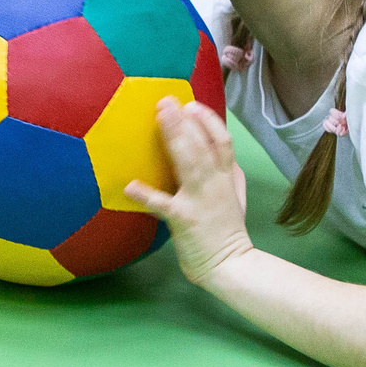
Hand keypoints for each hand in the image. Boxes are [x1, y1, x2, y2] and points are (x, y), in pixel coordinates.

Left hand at [125, 97, 253, 289]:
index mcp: (226, 177)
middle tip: (166, 100)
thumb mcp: (236, 197)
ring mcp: (199, 199)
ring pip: (189, 162)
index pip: (222, 141)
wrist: (231, 266)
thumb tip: (224, 154)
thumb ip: (230, 174)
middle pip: (202, 144)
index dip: (208, 120)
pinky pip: (163, 204)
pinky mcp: (183, 219)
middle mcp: (215, 183)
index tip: (191, 104)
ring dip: (174, 137)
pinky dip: (146, 195)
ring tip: (160, 117)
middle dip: (185, 120)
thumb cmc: (228, 231)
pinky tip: (129, 186)